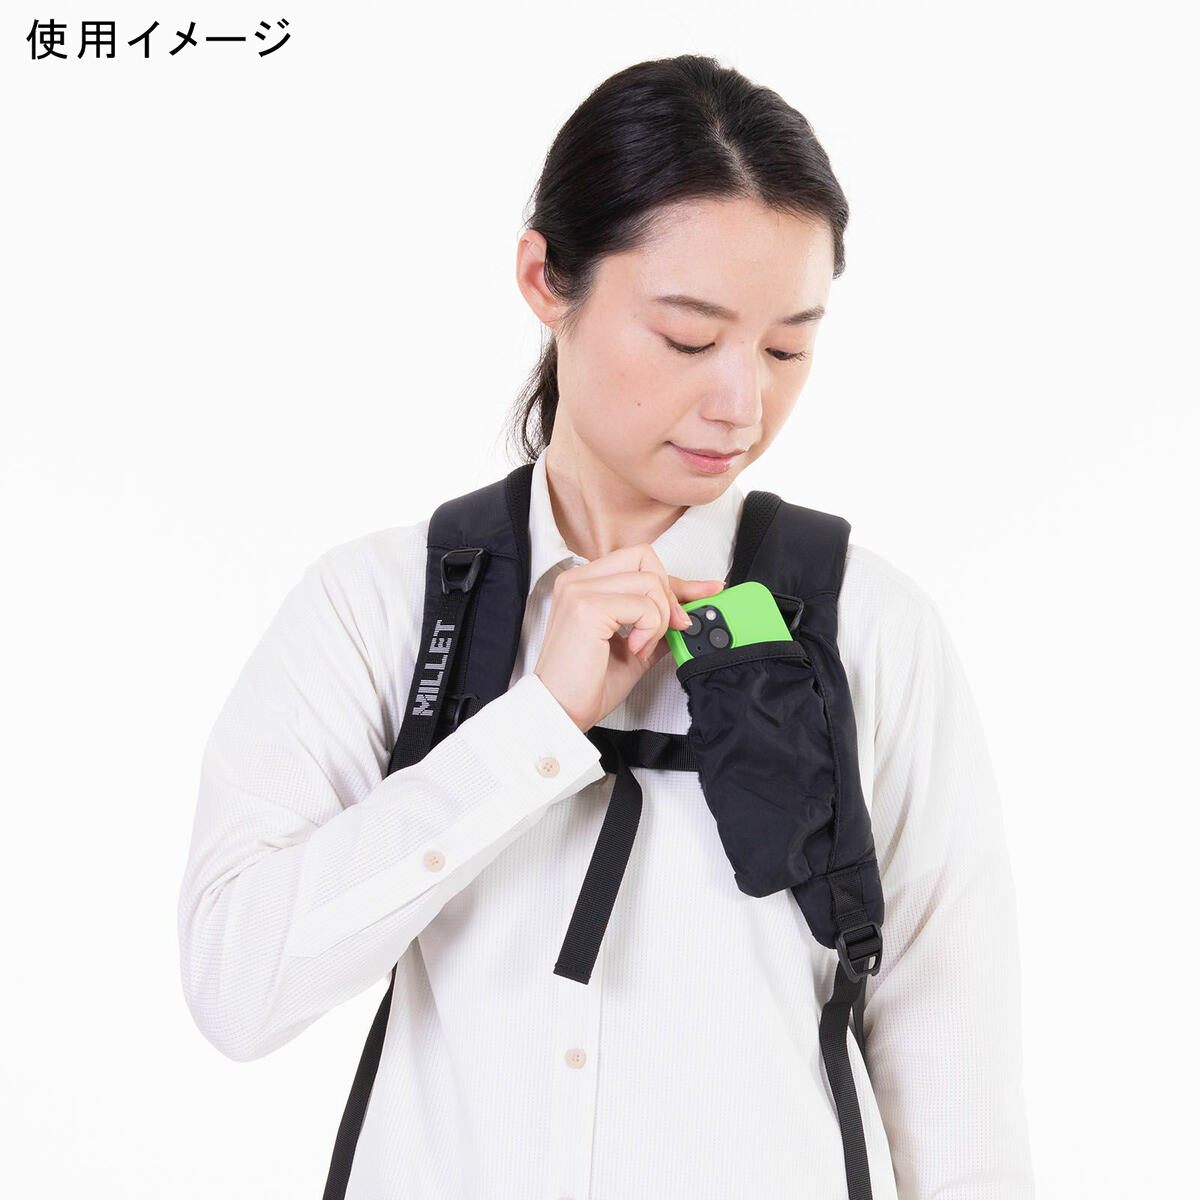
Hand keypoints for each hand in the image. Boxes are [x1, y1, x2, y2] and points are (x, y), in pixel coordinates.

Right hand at [533, 543, 725, 731]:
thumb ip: (657, 625)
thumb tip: (689, 614)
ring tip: (642, 647)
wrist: (560, 712)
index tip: (708, 591)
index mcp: (585, 584)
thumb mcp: (634, 649)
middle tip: (672, 629)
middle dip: (670, 594)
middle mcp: (578, 579)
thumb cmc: (587, 685)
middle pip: (645, 558)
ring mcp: (580, 590)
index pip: (640, 564)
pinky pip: (644, 605)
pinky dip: (651, 629)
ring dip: (660, 618)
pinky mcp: (587, 607)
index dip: (678, 580)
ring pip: (649, 580)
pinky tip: (635, 650)